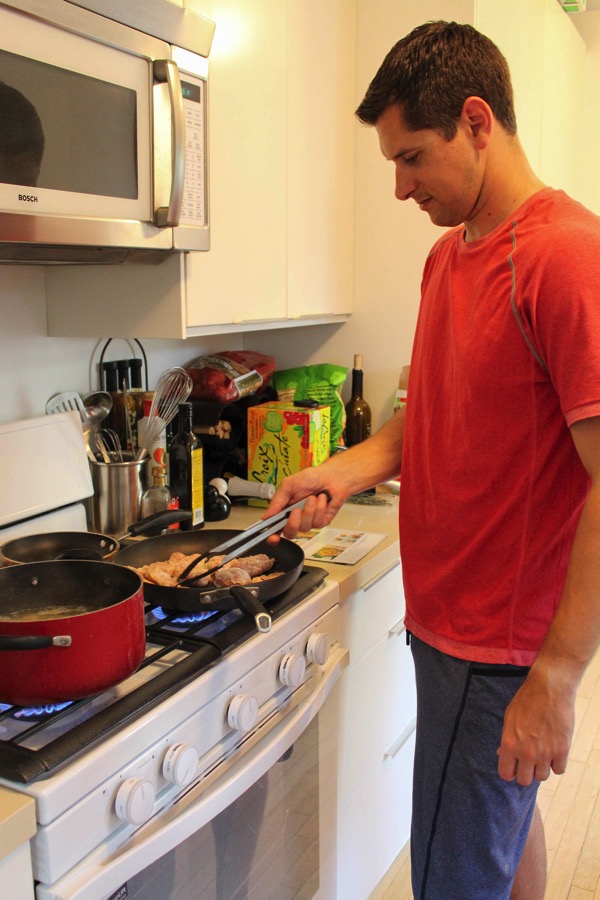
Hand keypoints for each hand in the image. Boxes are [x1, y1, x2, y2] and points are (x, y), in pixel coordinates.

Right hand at [262, 461, 351, 539]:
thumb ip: (277, 501)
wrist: (331, 476)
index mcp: (284, 510)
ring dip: (308, 510)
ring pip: (304, 527)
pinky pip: (317, 522)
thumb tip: (265, 517)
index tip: (273, 538)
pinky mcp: (322, 521)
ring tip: (312, 497)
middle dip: (293, 523)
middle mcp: (296, 518)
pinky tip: (322, 499)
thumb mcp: (288, 485)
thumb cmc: (311, 478)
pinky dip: (320, 509)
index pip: (275, 528)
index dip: (272, 536)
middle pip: (290, 533)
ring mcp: (309, 521)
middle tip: (296, 510)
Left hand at [497, 665, 575, 785]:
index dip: (510, 772)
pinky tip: (554, 752)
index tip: (514, 768)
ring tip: (542, 754)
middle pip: (525, 780)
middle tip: (529, 762)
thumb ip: (506, 739)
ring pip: (542, 777)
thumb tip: (502, 753)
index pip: (506, 774)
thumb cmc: (526, 700)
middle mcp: (526, 753)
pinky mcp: (562, 750)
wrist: (549, 689)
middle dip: (526, 772)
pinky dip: (557, 763)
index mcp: (509, 744)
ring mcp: (545, 753)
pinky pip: (559, 770)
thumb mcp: (509, 718)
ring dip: (542, 768)